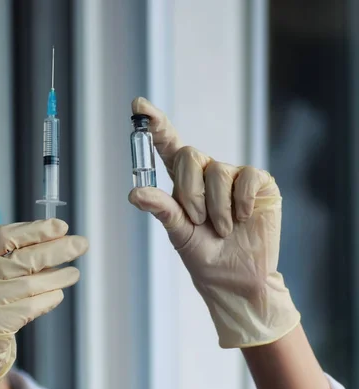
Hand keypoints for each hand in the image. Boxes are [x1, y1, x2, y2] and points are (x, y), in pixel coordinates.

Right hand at [0, 219, 87, 388]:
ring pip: (30, 283)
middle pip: (21, 259)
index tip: (60, 227)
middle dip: (56, 249)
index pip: (2, 236)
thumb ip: (9, 262)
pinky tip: (57, 294)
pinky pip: (30, 307)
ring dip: (58, 277)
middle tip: (80, 244)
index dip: (34, 230)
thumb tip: (55, 241)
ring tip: (74, 273)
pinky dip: (48, 299)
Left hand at [128, 97, 299, 347]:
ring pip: (218, 170)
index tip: (138, 105)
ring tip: (222, 229)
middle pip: (190, 154)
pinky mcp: (259, 183)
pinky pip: (246, 177)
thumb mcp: (178, 232)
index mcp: (183, 181)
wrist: (237, 279)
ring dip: (216, 206)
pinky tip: (242, 219)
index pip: (167, 144)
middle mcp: (207, 172)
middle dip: (190, 191)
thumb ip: (161, 209)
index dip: (154, 124)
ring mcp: (234, 175)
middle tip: (197, 219)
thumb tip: (133, 192)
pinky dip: (239, 202)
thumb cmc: (204, 255)